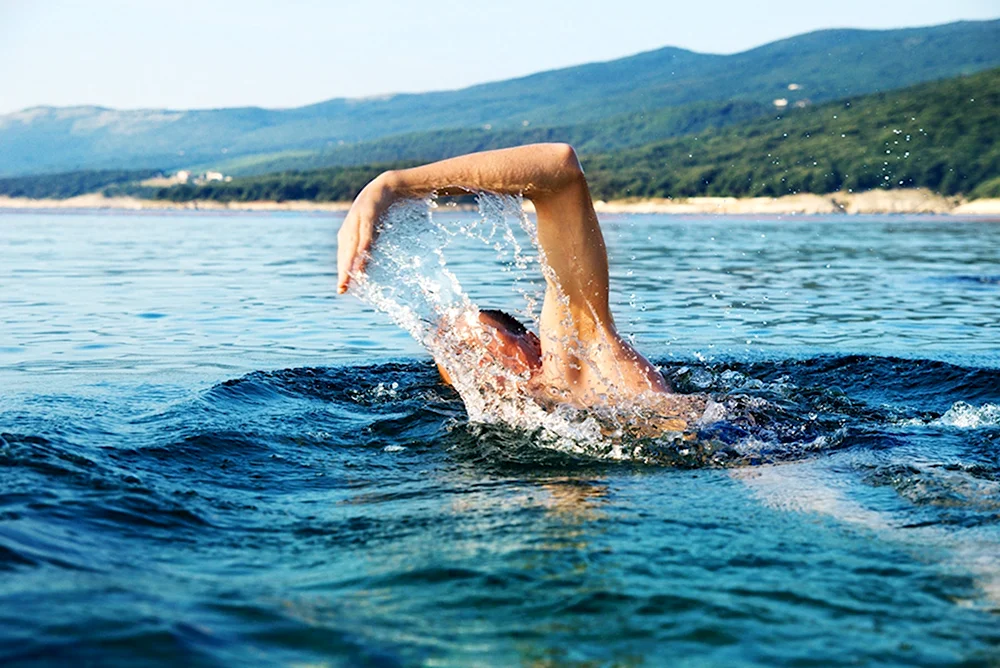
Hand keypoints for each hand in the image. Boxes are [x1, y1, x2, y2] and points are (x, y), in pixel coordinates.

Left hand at [336, 172, 397, 293]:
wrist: (391, 184)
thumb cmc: (385, 209)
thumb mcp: (378, 230)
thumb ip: (373, 245)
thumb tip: (372, 263)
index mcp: (350, 232)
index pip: (344, 256)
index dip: (343, 273)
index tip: (342, 290)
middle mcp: (350, 226)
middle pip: (345, 252)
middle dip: (343, 271)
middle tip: (342, 289)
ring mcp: (358, 217)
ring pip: (353, 243)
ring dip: (351, 260)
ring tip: (350, 276)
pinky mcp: (370, 210)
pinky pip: (367, 229)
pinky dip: (364, 241)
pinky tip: (363, 253)